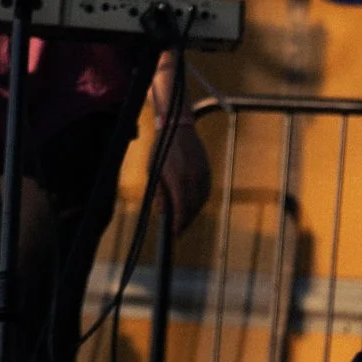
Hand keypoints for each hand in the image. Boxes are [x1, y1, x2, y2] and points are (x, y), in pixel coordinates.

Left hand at [155, 117, 212, 236]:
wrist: (177, 127)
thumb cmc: (161, 149)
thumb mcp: (154, 171)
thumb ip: (160, 193)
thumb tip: (163, 213)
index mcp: (179, 180)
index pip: (181, 209)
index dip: (178, 223)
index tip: (174, 233)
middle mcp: (193, 179)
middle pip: (193, 208)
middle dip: (186, 221)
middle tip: (178, 230)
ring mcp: (203, 174)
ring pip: (201, 201)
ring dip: (193, 213)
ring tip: (184, 219)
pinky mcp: (207, 170)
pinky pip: (205, 192)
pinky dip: (199, 201)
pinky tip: (192, 205)